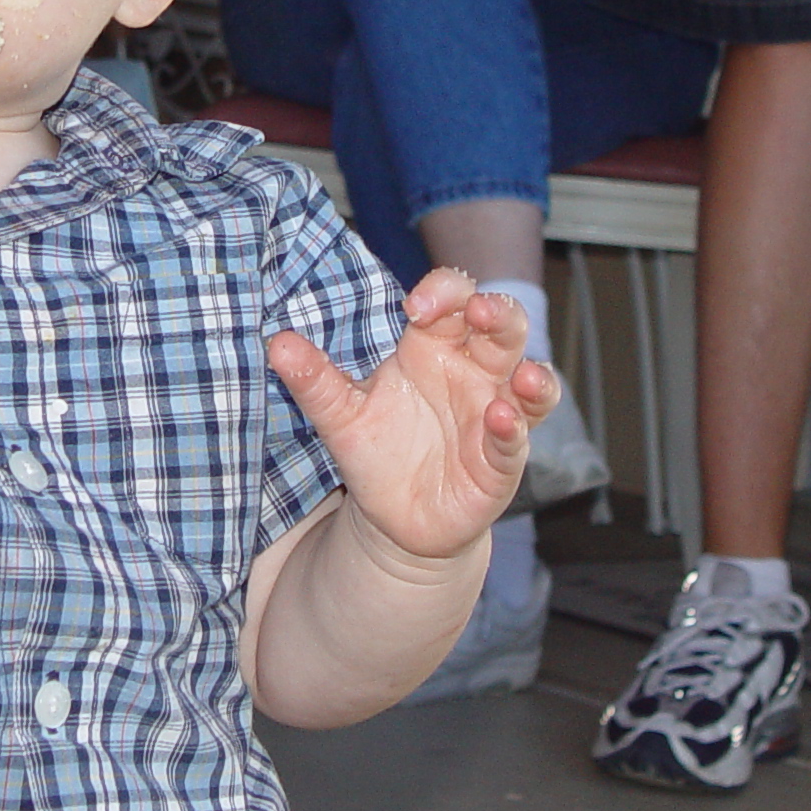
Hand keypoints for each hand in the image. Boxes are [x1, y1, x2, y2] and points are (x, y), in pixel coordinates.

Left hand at [267, 268, 560, 561]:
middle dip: (498, 312)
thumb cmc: (376, 451)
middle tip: (479, 311)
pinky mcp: (500, 463)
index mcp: (434, 347)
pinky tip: (501, 420)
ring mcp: (493, 415)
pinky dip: (514, 429)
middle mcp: (472, 373)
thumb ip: (315, 380)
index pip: (453, 300)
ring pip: (531, 380)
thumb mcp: (340, 415)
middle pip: (503, 326)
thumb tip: (277, 344)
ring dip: (533, 375)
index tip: (416, 307)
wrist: (393, 519)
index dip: (443, 292)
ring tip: (522, 375)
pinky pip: (517, 441)